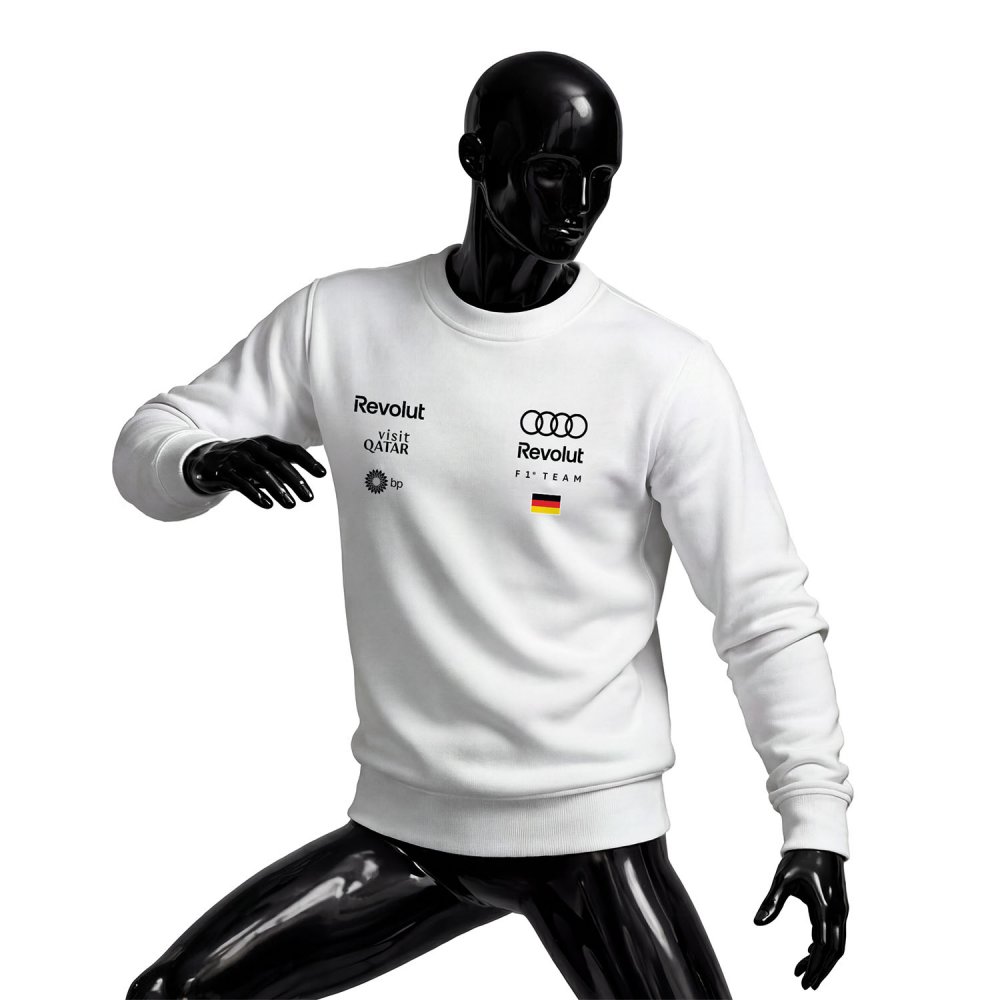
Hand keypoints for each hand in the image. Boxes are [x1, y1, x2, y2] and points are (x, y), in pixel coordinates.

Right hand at [183, 435, 326, 508]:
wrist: (206, 461)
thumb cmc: (245, 461)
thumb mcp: (264, 459)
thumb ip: (284, 465)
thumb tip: (311, 478)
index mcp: (266, 443)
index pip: (292, 450)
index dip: (308, 461)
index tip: (322, 474)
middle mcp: (253, 447)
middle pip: (279, 463)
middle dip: (296, 481)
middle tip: (309, 498)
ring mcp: (237, 458)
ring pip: (261, 473)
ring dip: (279, 490)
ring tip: (291, 505)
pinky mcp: (223, 472)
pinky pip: (241, 484)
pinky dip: (255, 494)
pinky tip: (268, 505)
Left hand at [754, 849, 847, 989]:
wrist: (819, 839)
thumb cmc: (800, 857)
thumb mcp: (782, 879)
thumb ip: (771, 902)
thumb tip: (757, 923)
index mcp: (825, 906)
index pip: (823, 945)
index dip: (815, 966)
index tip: (804, 981)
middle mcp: (837, 911)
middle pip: (835, 950)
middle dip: (822, 969)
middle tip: (806, 985)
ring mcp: (840, 909)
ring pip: (836, 943)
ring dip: (822, 959)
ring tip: (803, 972)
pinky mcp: (837, 906)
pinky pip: (834, 932)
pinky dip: (823, 945)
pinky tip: (808, 950)